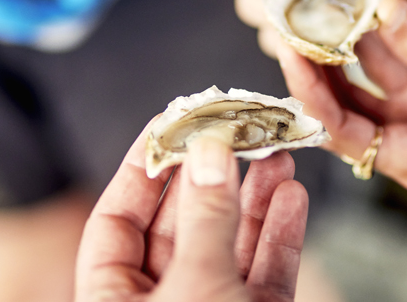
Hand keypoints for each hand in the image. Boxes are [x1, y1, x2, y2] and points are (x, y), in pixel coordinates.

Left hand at [76, 119, 308, 301]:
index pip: (117, 221)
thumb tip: (210, 153)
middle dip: (214, 175)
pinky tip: (291, 199)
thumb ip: (205, 219)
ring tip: (277, 155)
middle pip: (182, 224)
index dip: (144, 168)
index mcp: (115, 299)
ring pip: (229, 244)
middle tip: (238, 132)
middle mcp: (160, 301)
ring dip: (255, 198)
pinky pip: (265, 272)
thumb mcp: (195, 287)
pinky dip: (281, 236)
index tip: (170, 122)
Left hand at [278, 0, 406, 214]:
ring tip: (319, 12)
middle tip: (291, 24)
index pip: (339, 129)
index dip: (310, 91)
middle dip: (317, 68)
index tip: (288, 50)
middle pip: (343, 108)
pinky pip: (393, 75)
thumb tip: (383, 9)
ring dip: (345, 54)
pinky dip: (379, 47)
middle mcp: (405, 145)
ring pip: (364, 88)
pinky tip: (364, 15)